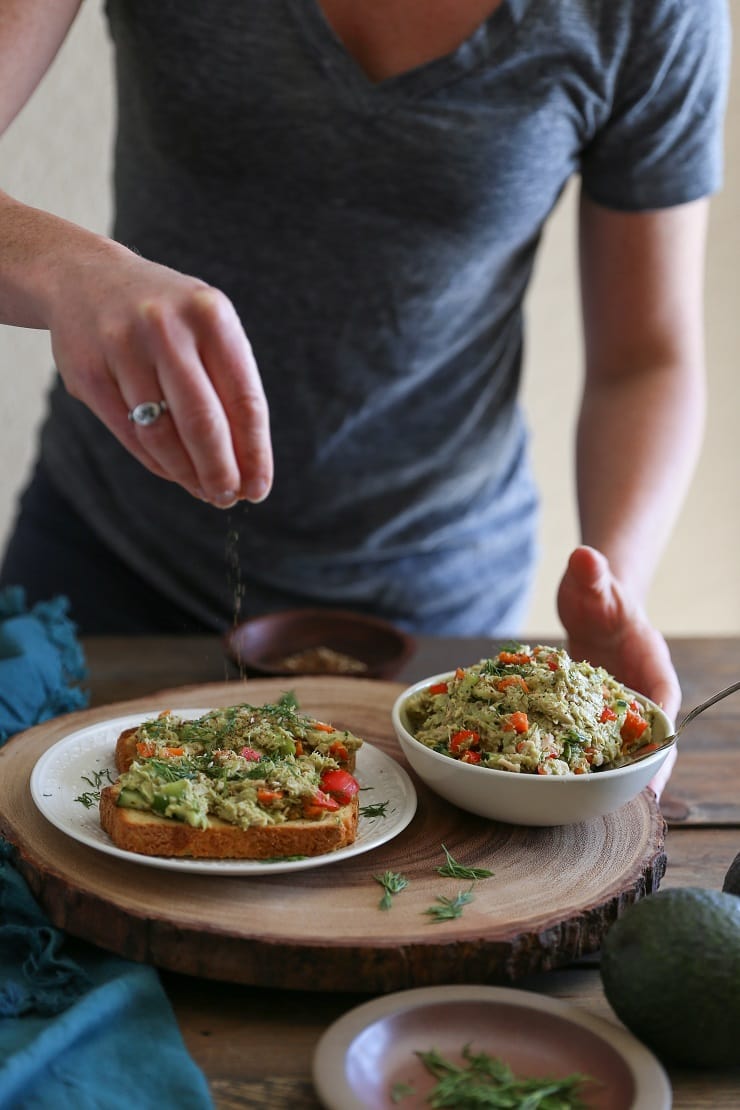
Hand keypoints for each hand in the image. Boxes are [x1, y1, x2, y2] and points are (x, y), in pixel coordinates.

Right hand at [46, 243, 272, 506]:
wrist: (84, 277)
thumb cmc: (167, 317)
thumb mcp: (207, 329)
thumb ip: (230, 386)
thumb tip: (249, 466)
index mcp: (210, 315)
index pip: (244, 400)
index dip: (254, 452)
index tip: (259, 488)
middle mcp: (166, 328)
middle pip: (202, 423)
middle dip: (220, 472)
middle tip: (229, 498)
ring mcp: (121, 348)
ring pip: (162, 434)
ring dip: (187, 474)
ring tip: (205, 491)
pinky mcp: (87, 373)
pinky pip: (129, 434)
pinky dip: (157, 462)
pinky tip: (174, 472)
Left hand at [556, 545, 679, 798]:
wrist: (588, 597)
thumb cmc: (597, 589)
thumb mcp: (594, 583)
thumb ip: (592, 574)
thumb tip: (584, 556)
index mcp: (652, 666)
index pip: (665, 704)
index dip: (662, 737)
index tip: (657, 767)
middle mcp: (640, 692)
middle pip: (651, 738)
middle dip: (644, 772)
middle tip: (635, 807)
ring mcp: (618, 707)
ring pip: (624, 748)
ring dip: (616, 776)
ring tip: (599, 810)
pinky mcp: (594, 715)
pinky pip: (594, 744)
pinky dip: (584, 763)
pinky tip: (562, 785)